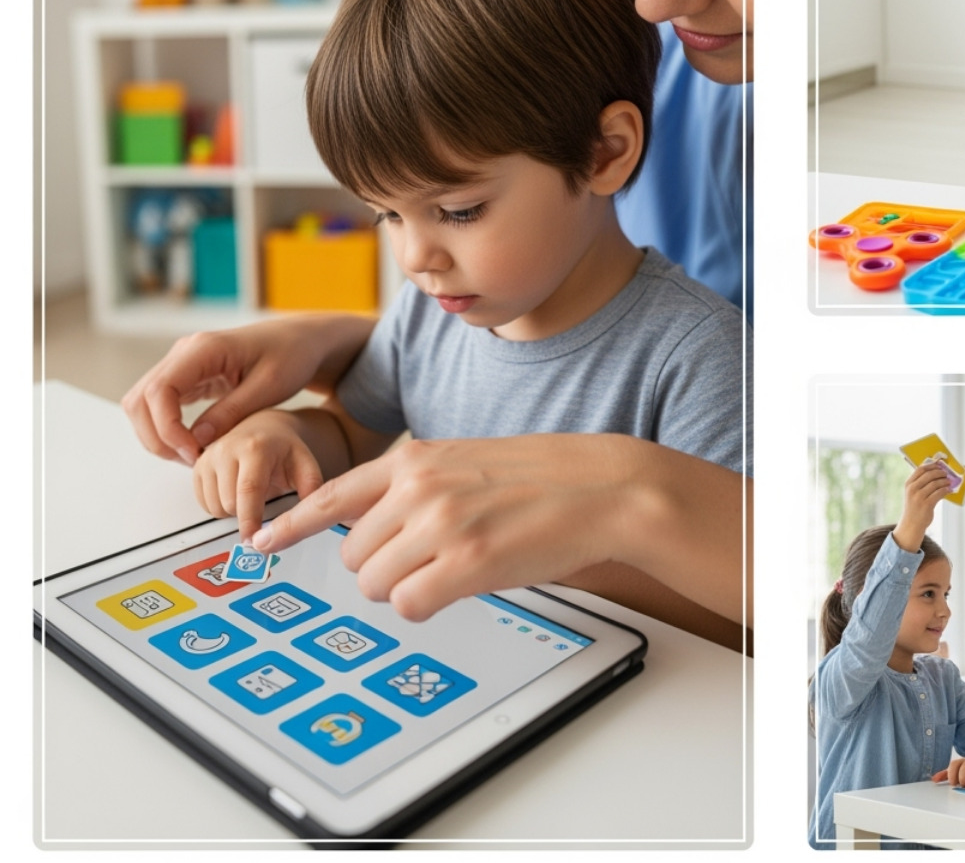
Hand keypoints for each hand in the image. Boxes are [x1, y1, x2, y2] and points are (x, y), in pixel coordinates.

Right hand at [122, 315, 372, 465]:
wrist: (301, 340)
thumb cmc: (292, 357)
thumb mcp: (269, 387)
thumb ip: (232, 412)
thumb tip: (195, 440)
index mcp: (204, 348)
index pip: (160, 391)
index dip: (168, 428)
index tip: (193, 453)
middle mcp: (184, 351)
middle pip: (140, 399)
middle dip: (157, 437)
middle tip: (191, 460)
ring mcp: (181, 362)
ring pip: (143, 404)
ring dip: (158, 435)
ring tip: (193, 456)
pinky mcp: (187, 375)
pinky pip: (159, 404)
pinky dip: (167, 428)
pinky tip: (193, 444)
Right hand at [194, 411, 324, 539]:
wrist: (263, 429)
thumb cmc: (284, 450)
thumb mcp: (305, 465)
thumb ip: (310, 490)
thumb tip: (309, 519)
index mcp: (256, 448)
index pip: (249, 490)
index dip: (250, 519)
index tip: (254, 541)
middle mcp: (227, 449)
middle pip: (230, 503)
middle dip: (247, 515)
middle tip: (263, 504)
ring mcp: (208, 457)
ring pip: (215, 507)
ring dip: (233, 511)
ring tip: (250, 495)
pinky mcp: (197, 466)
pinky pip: (204, 504)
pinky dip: (220, 506)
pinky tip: (234, 492)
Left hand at [250, 434, 748, 626]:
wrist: (602, 486)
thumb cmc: (544, 477)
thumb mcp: (469, 462)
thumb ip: (419, 487)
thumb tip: (380, 532)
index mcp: (416, 459)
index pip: (334, 495)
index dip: (293, 526)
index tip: (262, 543)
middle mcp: (418, 488)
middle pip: (355, 554)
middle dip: (382, 569)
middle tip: (429, 563)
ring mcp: (441, 525)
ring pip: (378, 584)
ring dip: (408, 588)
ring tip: (455, 569)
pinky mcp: (467, 562)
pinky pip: (412, 605)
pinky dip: (431, 605)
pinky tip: (466, 584)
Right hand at [894, 461, 953, 547]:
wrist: (911, 524)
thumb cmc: (914, 507)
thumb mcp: (912, 493)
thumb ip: (920, 483)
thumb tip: (936, 473)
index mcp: (908, 484)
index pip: (920, 469)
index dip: (931, 465)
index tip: (939, 465)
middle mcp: (912, 489)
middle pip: (929, 475)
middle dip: (940, 473)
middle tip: (946, 473)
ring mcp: (919, 497)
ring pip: (935, 484)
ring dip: (944, 481)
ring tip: (949, 481)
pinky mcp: (926, 505)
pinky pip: (939, 493)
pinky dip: (946, 490)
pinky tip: (949, 490)